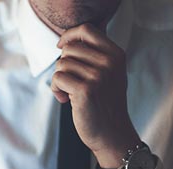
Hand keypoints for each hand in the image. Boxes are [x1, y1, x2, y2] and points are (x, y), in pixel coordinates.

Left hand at [51, 23, 140, 168]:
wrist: (112, 134)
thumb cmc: (104, 103)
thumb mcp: (109, 73)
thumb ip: (95, 54)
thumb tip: (67, 40)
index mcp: (116, 54)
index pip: (87, 30)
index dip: (69, 36)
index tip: (61, 47)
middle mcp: (109, 62)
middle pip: (70, 48)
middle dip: (63, 65)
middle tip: (69, 82)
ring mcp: (98, 76)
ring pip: (61, 64)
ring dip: (59, 80)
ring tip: (69, 93)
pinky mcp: (85, 90)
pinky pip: (57, 78)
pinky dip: (56, 89)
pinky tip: (65, 100)